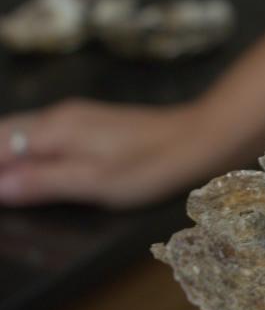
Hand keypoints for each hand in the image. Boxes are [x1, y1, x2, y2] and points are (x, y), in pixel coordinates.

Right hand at [0, 99, 219, 207]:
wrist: (199, 139)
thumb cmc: (150, 166)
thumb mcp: (94, 182)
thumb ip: (42, 182)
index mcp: (52, 130)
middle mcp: (56, 116)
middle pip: (2, 133)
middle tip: (2, 193)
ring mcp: (74, 116)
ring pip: (20, 129)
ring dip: (5, 152)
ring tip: (8, 183)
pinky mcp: (91, 122)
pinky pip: (41, 131)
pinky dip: (24, 148)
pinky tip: (29, 167)